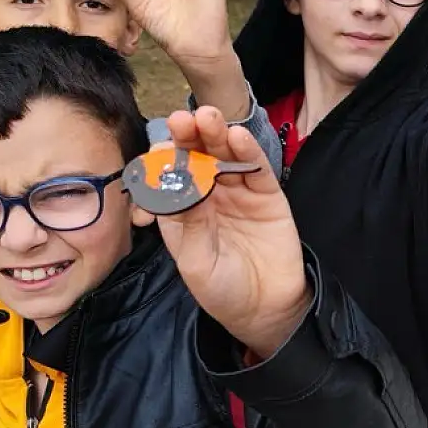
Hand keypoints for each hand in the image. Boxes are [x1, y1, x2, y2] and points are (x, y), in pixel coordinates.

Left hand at [151, 107, 310, 358]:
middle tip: (182, 120)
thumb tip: (182, 186)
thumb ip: (191, 225)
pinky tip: (238, 137)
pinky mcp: (266, 194)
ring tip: (209, 118)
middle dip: (188, 137)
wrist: (266, 309)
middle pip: (196, 158)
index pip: (168, 177)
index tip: (161, 149)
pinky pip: (256, 168)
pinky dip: (248, 150)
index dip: (165, 161)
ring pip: (224, 155)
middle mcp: (207, 195)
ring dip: (216, 135)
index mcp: (181, 211)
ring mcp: (238, 192)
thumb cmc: (223, 290)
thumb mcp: (197, 262)